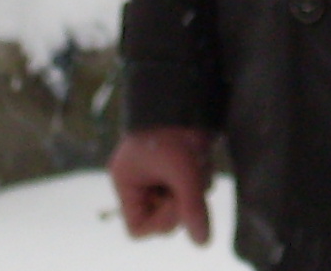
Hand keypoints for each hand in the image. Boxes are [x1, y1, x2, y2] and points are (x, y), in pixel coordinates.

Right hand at [110, 126, 214, 242]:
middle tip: (191, 182)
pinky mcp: (177, 164)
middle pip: (162, 216)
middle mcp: (140, 181)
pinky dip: (199, 177)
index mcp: (127, 182)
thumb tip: (202, 241)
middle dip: (180, 203)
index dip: (159, 223)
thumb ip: (192, 207)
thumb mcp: (183, 170)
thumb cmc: (174, 128)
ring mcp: (158, 173)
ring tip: (198, 163)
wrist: (186, 89)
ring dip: (194, 188)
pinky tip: (202, 158)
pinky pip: (190, 187)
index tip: (176, 203)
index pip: (138, 228)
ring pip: (180, 201)